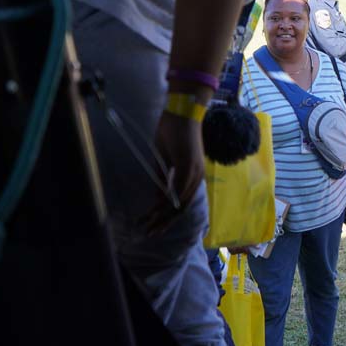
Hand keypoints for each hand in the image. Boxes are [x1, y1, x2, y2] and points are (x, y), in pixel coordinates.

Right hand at [146, 109, 204, 234]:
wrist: (181, 111)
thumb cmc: (172, 132)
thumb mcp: (165, 158)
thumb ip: (163, 177)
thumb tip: (159, 198)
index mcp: (192, 176)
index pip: (181, 203)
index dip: (167, 217)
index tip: (153, 227)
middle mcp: (196, 177)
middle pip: (182, 207)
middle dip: (164, 222)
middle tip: (150, 234)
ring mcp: (193, 172)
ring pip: (180, 202)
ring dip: (162, 216)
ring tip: (148, 227)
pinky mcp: (188, 166)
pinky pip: (177, 189)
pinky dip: (166, 202)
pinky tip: (155, 211)